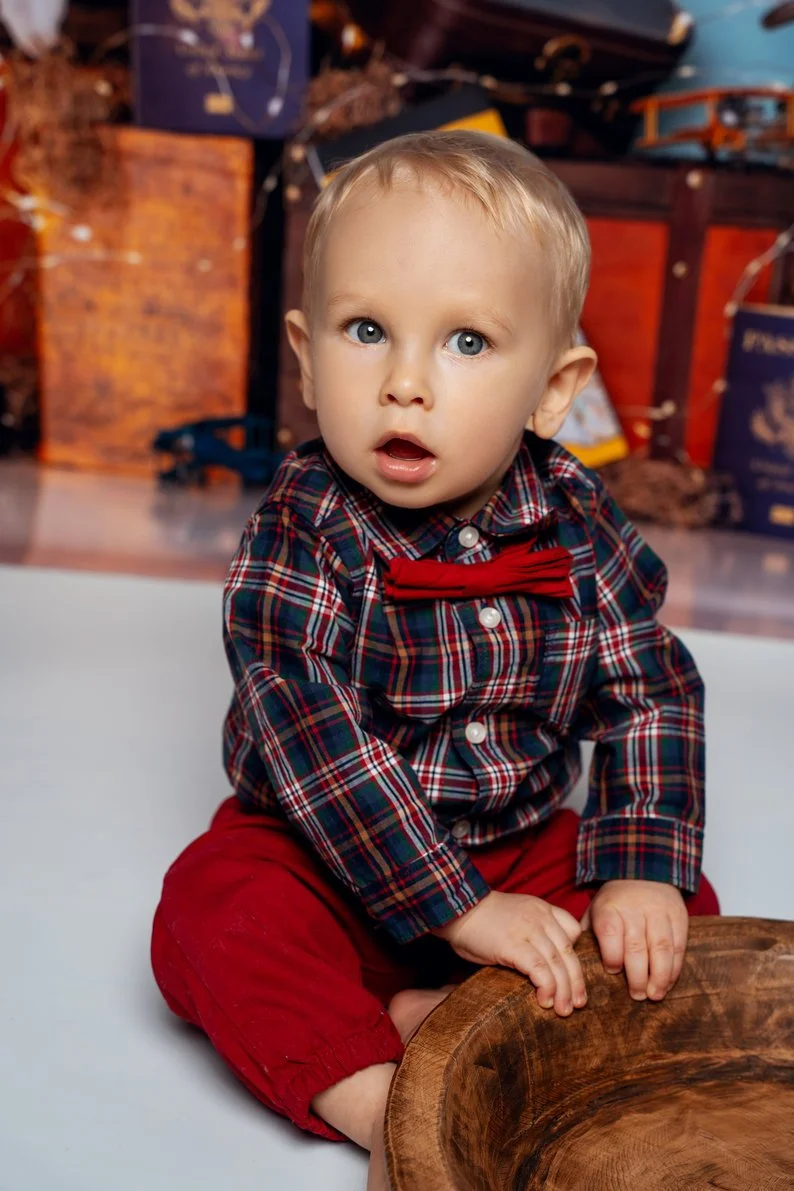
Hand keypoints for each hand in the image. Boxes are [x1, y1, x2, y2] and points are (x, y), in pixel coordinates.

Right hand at [433, 890, 585, 1016]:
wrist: (455, 909)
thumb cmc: (480, 919)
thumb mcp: (515, 916)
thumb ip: (532, 933)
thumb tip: (542, 965)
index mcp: (541, 909)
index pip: (572, 930)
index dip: (575, 955)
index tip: (572, 976)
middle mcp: (540, 918)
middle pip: (568, 953)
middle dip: (576, 982)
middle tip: (579, 1004)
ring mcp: (528, 930)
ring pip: (557, 964)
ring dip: (564, 991)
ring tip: (564, 1010)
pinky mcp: (513, 945)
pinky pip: (539, 969)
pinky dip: (546, 987)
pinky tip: (545, 1000)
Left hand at [581, 879, 687, 1001]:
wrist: (644, 871)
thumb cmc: (615, 902)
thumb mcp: (595, 909)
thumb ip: (588, 934)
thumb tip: (578, 963)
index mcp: (609, 907)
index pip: (609, 933)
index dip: (612, 956)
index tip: (612, 972)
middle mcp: (634, 909)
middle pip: (637, 946)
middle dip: (638, 975)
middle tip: (638, 995)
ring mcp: (659, 912)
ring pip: (662, 948)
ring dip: (660, 976)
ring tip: (656, 994)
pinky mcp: (678, 916)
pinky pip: (679, 945)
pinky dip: (674, 967)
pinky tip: (668, 982)